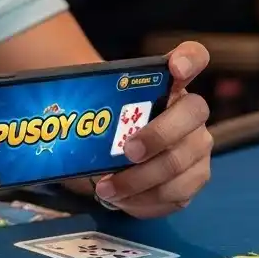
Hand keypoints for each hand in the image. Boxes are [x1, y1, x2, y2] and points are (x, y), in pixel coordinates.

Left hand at [92, 42, 212, 217]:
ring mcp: (197, 146)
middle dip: (160, 134)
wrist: (115, 156)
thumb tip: (60, 105)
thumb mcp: (101, 106)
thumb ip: (92, 99)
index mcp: (170, 82)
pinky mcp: (194, 179)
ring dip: (143, 179)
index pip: (194, 56)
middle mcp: (191, 111)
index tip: (175, 67)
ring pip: (184, 162)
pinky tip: (121, 199)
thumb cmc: (110, 124)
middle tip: (128, 151)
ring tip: (108, 188)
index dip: (190, 58)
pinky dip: (145, 201)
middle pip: (194, 113)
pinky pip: (178, 194)